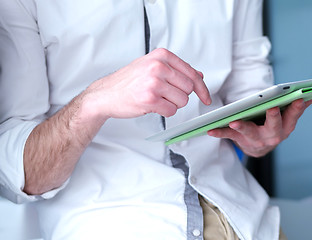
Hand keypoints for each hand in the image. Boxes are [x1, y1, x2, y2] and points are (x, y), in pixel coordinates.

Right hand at [82, 48, 210, 119]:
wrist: (106, 94)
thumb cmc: (128, 81)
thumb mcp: (152, 67)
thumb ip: (177, 70)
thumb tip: (199, 76)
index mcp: (162, 56)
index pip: (192, 73)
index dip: (202, 88)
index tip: (206, 97)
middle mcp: (158, 67)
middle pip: (189, 88)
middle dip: (180, 95)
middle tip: (166, 95)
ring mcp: (154, 83)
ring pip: (182, 100)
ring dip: (172, 104)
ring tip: (156, 99)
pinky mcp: (150, 99)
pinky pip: (171, 111)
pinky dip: (165, 112)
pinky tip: (152, 105)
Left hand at [207, 96, 311, 157]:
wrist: (257, 147)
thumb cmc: (272, 125)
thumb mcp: (288, 117)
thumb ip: (300, 105)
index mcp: (286, 127)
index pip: (293, 115)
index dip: (296, 108)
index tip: (299, 98)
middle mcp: (272, 135)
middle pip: (274, 127)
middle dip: (273, 118)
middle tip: (272, 109)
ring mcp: (255, 139)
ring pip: (250, 133)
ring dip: (242, 127)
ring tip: (234, 122)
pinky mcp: (240, 140)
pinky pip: (229, 137)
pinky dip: (219, 133)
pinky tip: (210, 130)